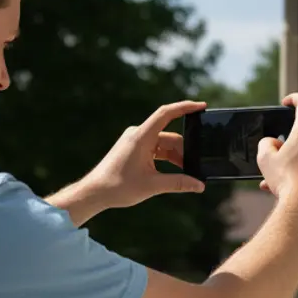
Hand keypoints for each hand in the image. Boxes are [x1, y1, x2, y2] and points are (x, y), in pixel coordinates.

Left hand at [79, 100, 207, 208]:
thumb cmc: (118, 186)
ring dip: (175, 158)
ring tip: (185, 175)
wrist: (95, 192)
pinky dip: (166, 159)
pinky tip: (173, 173)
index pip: (166, 113)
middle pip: (169, 137)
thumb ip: (178, 183)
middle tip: (195, 169)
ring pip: (163, 145)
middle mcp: (138, 134)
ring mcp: (135, 141)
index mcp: (141, 136)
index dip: (185, 107)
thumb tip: (199, 186)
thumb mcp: (152, 186)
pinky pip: (155, 149)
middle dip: (184, 151)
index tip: (202, 106)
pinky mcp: (133, 149)